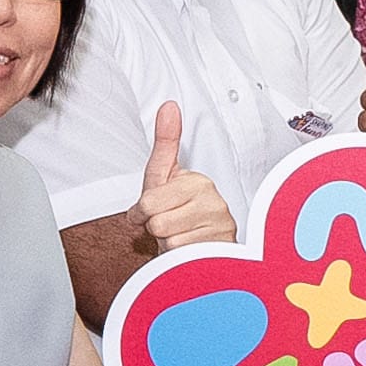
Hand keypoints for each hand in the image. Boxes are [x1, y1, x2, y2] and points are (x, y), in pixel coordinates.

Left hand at [130, 103, 235, 259]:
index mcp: (197, 181)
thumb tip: (168, 106)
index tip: (156, 210)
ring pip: (169, 242)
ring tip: (180, 237)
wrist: (204, 248)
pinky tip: (190, 250)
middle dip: (157, 229)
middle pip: (157, 223)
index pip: (148, 202)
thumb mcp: (164, 176)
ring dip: (169, 246)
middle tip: (170, 226)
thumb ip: (165, 142)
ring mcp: (220, 226)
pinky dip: (181, 259)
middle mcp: (213, 200)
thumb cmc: (179, 212)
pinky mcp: (222, 249)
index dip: (143, 213)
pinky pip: (182, 257)